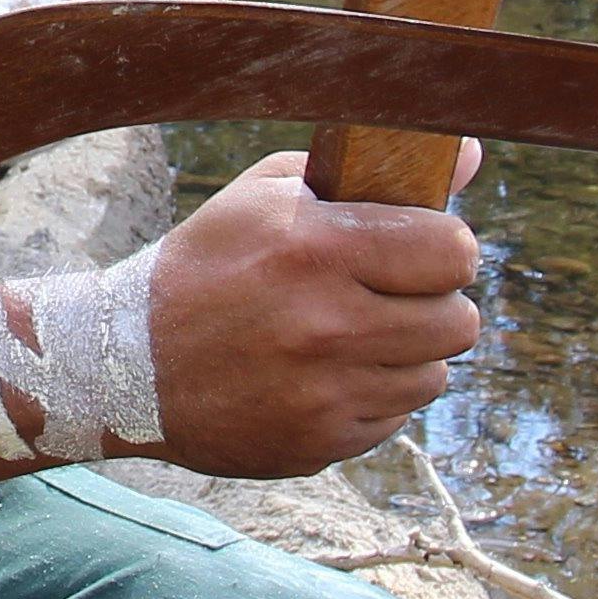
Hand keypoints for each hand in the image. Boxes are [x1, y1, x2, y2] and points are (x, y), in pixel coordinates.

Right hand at [141, 146, 488, 477]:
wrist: (127, 363)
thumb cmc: (207, 264)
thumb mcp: (268, 196)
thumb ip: (368, 171)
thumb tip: (471, 153)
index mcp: (316, 248)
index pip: (453, 251)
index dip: (447, 248)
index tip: (424, 249)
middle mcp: (327, 324)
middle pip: (459, 321)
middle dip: (434, 304)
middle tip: (393, 295)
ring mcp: (324, 393)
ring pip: (433, 374)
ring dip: (406, 354)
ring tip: (353, 336)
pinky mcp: (320, 444)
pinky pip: (394, 418)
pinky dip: (372, 396)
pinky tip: (325, 376)